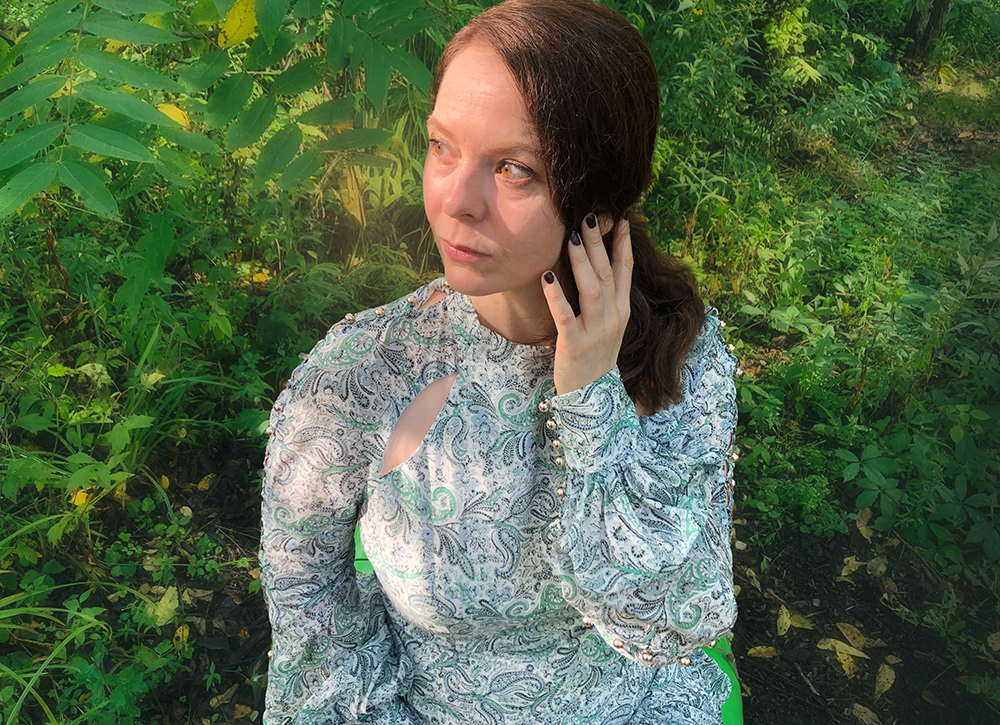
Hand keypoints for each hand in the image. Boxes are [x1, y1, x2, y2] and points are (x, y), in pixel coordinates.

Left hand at [542, 212, 632, 396]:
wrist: (593, 396)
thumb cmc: (595, 355)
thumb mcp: (608, 324)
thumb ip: (606, 297)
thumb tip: (596, 265)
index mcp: (621, 310)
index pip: (625, 270)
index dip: (623, 243)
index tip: (620, 218)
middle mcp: (613, 317)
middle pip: (607, 273)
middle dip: (598, 244)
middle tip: (589, 216)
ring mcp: (596, 331)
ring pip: (592, 290)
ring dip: (582, 262)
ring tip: (572, 238)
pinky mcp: (575, 344)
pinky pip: (565, 315)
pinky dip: (557, 296)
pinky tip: (547, 277)